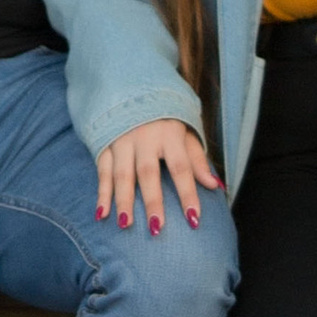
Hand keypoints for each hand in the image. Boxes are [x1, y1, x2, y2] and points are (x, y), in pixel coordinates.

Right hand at [92, 118, 219, 235]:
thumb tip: (215, 185)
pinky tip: (102, 213)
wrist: (131, 88)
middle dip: (152, 201)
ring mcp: (122, 140)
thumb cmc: (165, 118)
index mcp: (169, 134)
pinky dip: (102, 193)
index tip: (193, 219)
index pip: (181, 167)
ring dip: (123, 200)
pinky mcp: (105, 143)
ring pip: (121, 173)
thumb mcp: (185, 132)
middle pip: (148, 172)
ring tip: (125, 224)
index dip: (188, 193)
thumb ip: (197, 159)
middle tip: (156, 227)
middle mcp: (144, 137)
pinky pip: (102, 171)